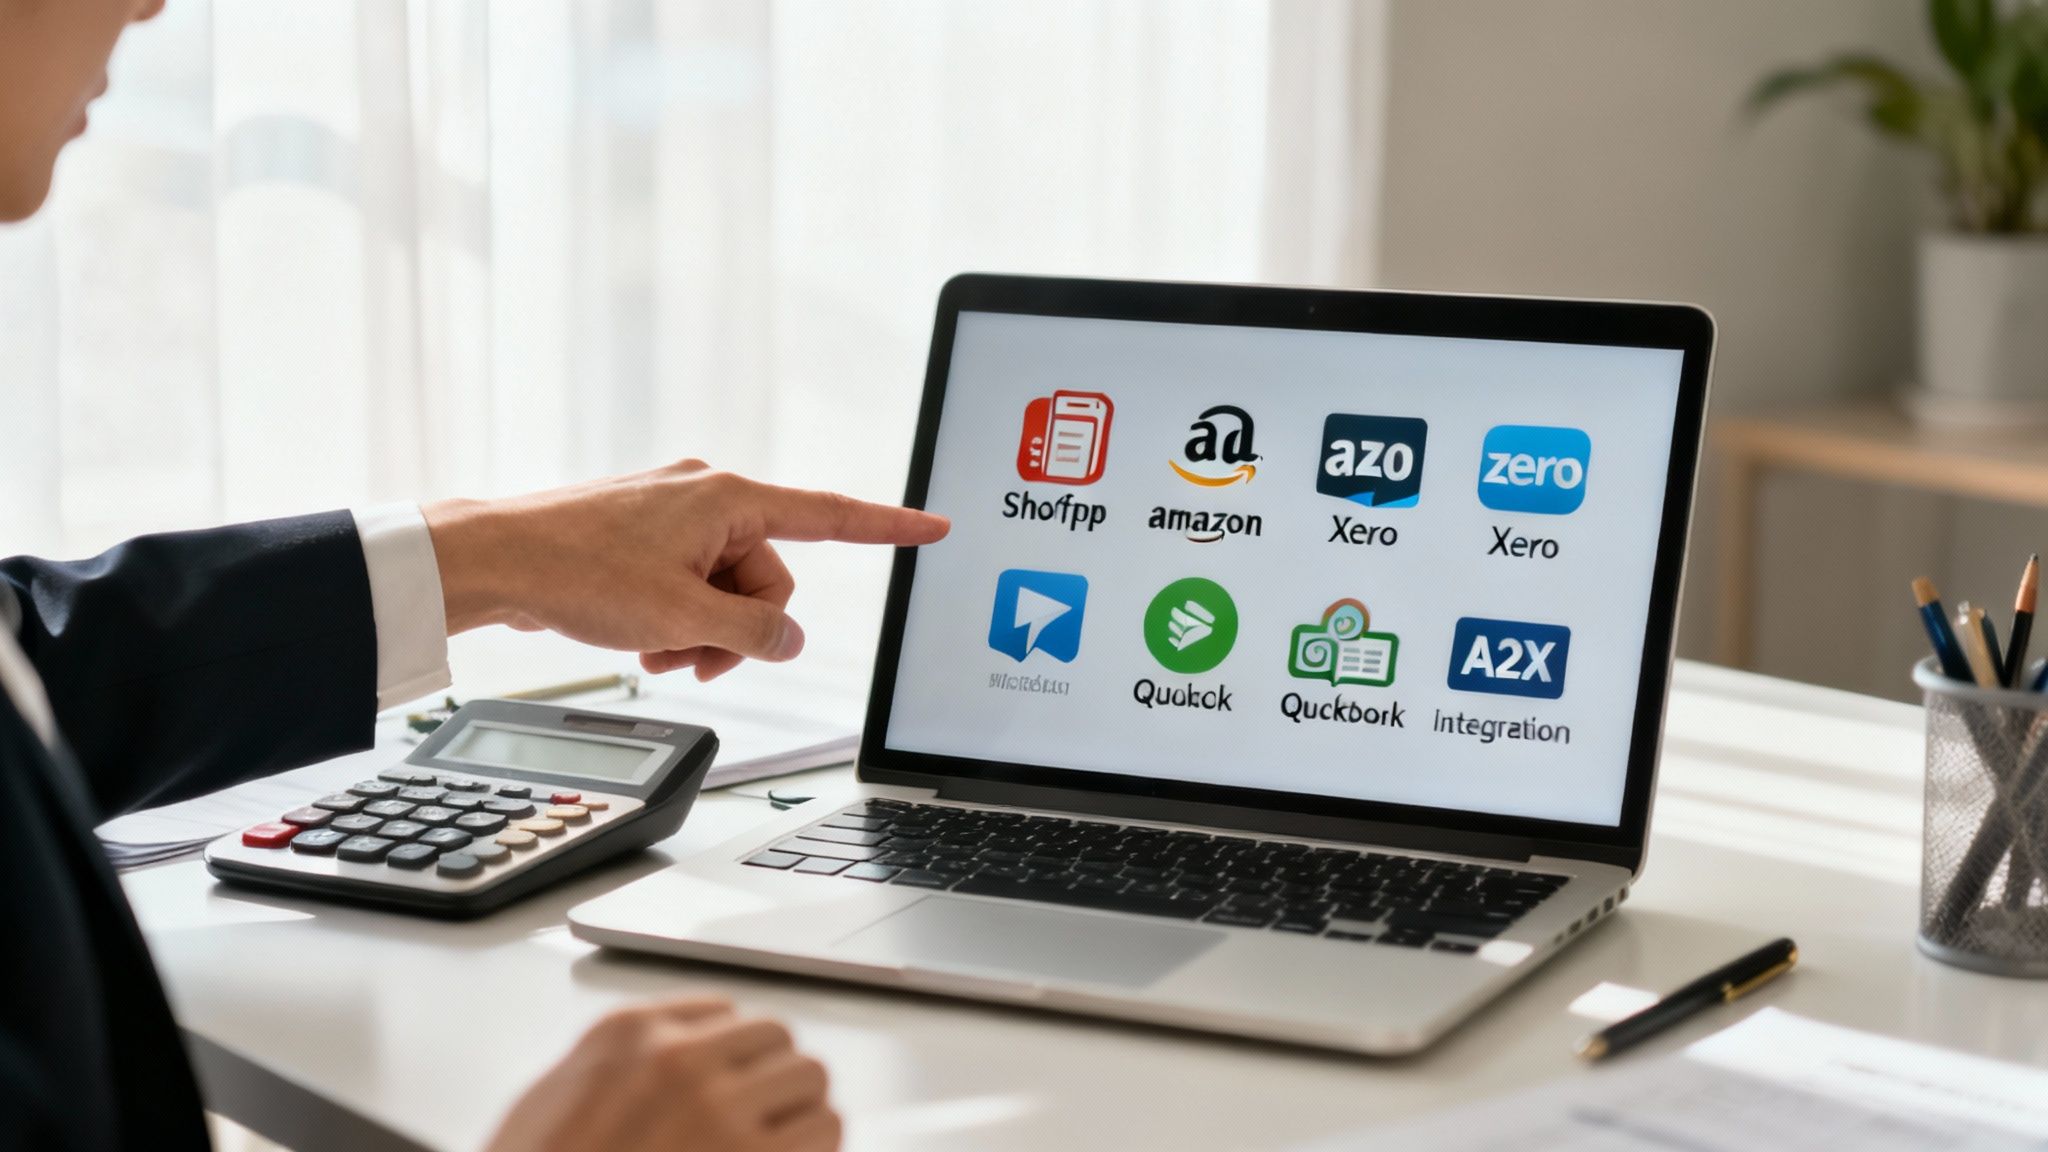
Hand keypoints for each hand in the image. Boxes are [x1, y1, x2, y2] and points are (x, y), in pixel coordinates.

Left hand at [424, 460, 948, 679]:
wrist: (494, 561)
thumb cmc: (578, 571)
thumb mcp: (683, 619)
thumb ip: (753, 635)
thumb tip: (788, 640)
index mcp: (730, 498)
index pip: (831, 515)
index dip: (889, 526)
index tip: (934, 526)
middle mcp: (708, 496)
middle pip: (769, 579)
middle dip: (739, 628)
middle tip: (692, 655)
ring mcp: (674, 515)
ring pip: (727, 590)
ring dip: (702, 633)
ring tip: (658, 652)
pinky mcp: (645, 537)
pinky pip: (690, 586)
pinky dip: (676, 621)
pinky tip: (642, 641)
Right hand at [485, 997, 839, 1151]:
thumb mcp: (553, 1101)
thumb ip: (618, 1070)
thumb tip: (670, 1064)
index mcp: (628, 1035)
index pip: (720, 1012)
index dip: (728, 1056)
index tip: (727, 1081)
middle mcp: (678, 1061)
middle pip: (774, 1037)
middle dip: (769, 1077)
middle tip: (758, 1115)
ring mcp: (720, 1109)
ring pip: (809, 1075)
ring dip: (799, 1109)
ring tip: (777, 1141)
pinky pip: (824, 1130)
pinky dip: (816, 1147)